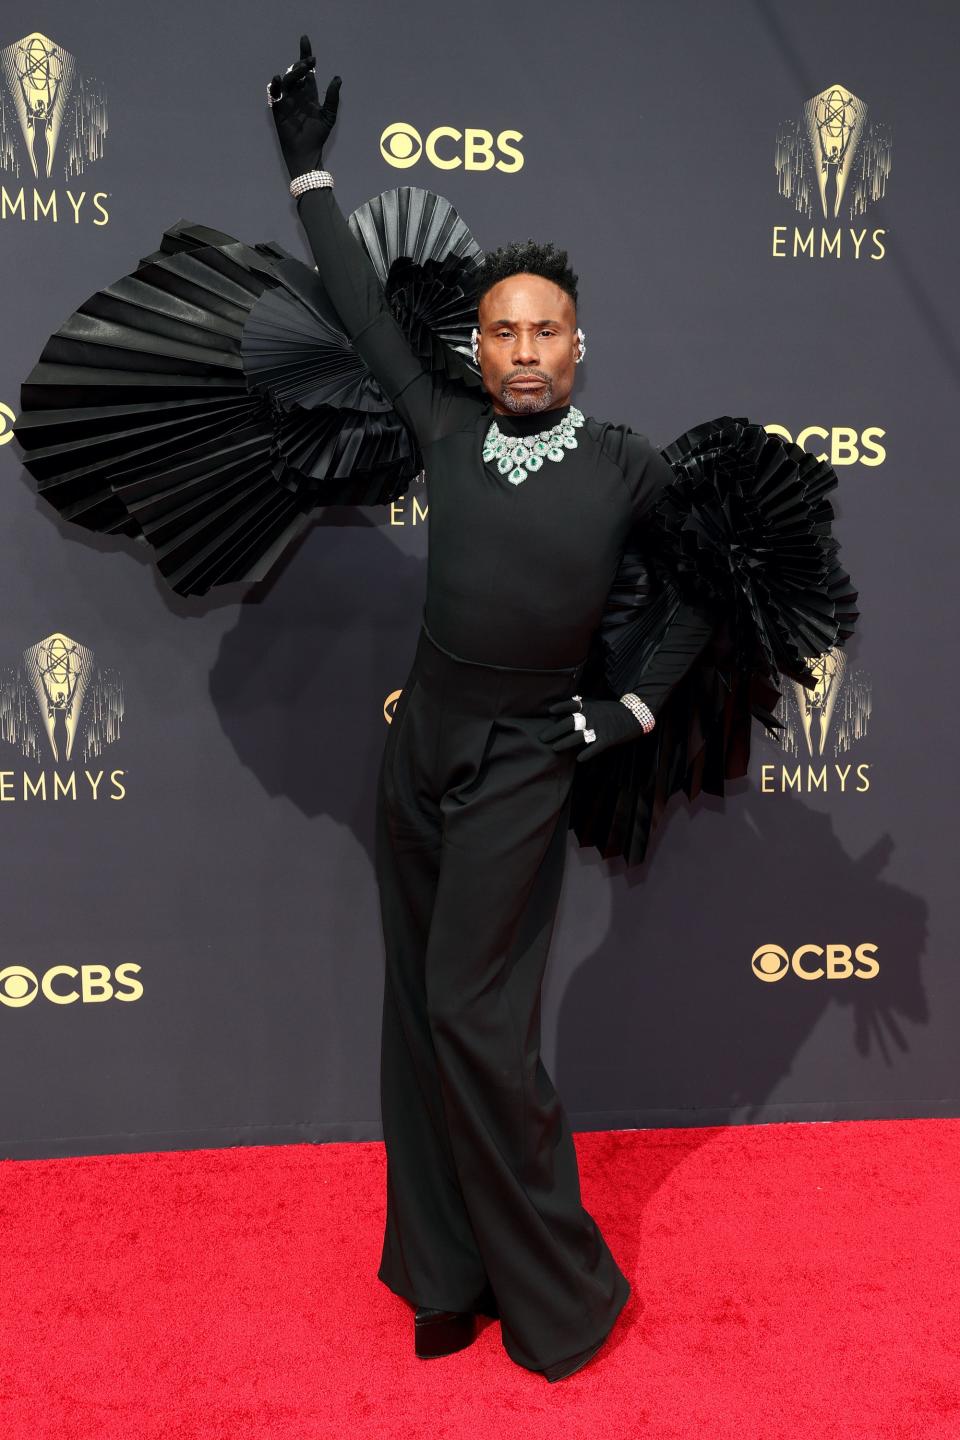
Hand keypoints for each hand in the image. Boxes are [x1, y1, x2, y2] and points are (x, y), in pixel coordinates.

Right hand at [268, 34, 340, 180]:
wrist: (306, 152)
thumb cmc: (318, 135)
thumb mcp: (328, 115)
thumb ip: (332, 97)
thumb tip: (337, 78)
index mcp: (308, 93)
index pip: (307, 71)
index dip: (305, 55)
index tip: (305, 40)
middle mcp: (296, 94)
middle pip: (296, 72)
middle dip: (302, 64)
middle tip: (310, 60)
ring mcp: (286, 100)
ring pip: (287, 80)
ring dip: (294, 73)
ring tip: (302, 69)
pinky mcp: (277, 108)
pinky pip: (274, 93)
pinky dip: (275, 86)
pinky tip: (278, 79)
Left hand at [538, 695, 648, 763]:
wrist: (634, 715)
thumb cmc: (611, 711)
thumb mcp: (596, 705)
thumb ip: (580, 708)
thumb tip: (558, 713)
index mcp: (589, 706)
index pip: (572, 705)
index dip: (561, 707)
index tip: (550, 712)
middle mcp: (592, 716)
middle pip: (570, 723)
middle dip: (555, 731)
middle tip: (542, 738)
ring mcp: (600, 728)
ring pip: (579, 736)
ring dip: (566, 742)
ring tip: (554, 748)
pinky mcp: (608, 739)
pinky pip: (595, 747)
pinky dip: (587, 753)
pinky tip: (579, 758)